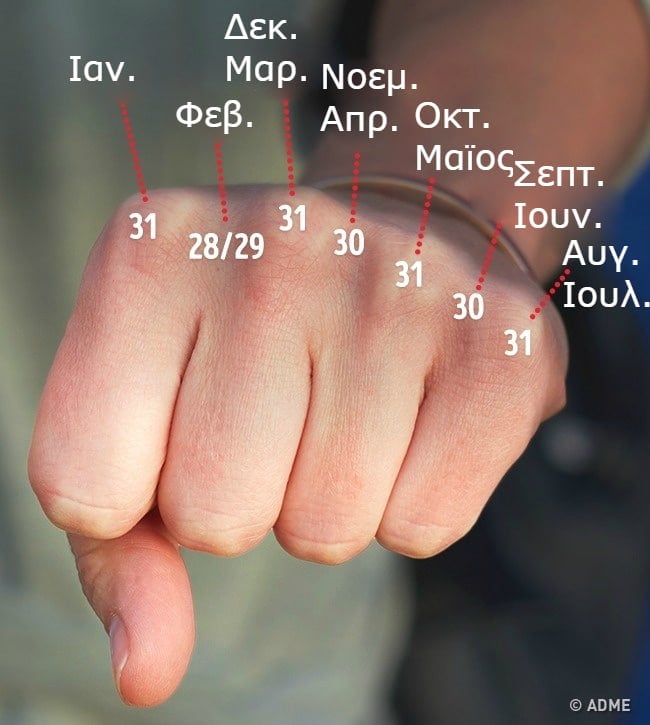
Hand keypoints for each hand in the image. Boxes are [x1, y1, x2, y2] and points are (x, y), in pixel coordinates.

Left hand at [28, 184, 566, 704]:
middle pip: (217, 518)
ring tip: (352, 398)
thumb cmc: (255, 338)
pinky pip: (423, 526)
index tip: (179, 427)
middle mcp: (276, 246)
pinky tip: (418, 408)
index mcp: (151, 256)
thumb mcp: (148, 408)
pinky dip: (411, 498)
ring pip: (327, 531)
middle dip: (247, 497)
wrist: (396, 237)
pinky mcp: (503, 340)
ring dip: (329, 497)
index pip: (85, 489)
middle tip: (285, 405)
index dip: (137, 495)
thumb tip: (145, 674)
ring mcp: (399, 284)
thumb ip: (120, 545)